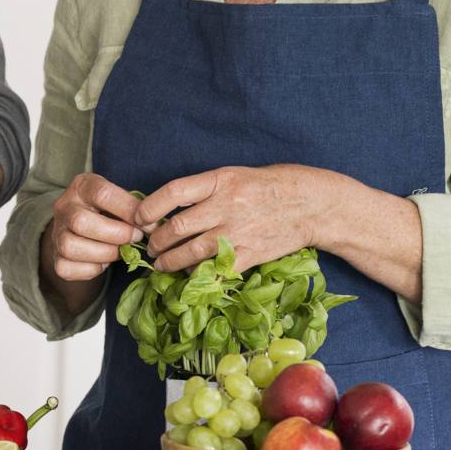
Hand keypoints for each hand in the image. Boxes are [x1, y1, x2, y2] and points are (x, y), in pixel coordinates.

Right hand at [43, 173, 144, 282]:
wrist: (80, 228)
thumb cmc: (107, 211)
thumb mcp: (118, 200)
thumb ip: (133, 209)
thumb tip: (153, 226)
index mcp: (82, 186)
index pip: (102, 194)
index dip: (128, 210)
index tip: (148, 224)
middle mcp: (64, 207)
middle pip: (81, 222)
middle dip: (116, 235)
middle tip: (135, 239)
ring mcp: (56, 232)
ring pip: (71, 246)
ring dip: (103, 254)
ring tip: (119, 252)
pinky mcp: (55, 257)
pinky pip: (67, 268)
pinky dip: (90, 270)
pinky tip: (103, 263)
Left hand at [136, 164, 339, 272]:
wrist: (311, 204)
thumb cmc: (267, 187)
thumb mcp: (234, 176)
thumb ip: (203, 191)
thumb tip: (168, 209)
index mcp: (220, 180)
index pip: (173, 191)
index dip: (150, 207)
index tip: (140, 218)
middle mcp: (227, 205)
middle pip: (178, 226)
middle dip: (157, 240)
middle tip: (150, 246)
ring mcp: (239, 231)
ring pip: (192, 251)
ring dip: (170, 260)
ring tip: (161, 263)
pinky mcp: (251, 254)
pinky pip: (215, 269)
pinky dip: (198, 273)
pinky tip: (189, 274)